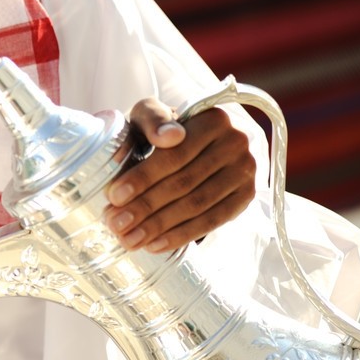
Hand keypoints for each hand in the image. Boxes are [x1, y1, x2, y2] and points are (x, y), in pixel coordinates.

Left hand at [103, 98, 256, 252]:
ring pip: (197, 205)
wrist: (190, 139)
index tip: (114, 196)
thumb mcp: (150, 114)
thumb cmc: (161, 128)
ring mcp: (244, 171)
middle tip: (116, 224)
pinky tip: (155, 244)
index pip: (175, 156)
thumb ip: (153, 119)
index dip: (143, 178)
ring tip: (129, 239)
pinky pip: (213, 221)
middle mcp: (235, 142)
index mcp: (212, 119)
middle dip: (146, 207)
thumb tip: (169, 136)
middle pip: (184, 183)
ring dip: (159, 226)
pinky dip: (182, 235)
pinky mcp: (245, 195)